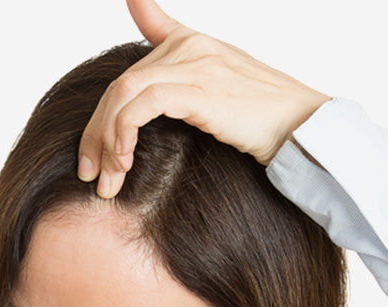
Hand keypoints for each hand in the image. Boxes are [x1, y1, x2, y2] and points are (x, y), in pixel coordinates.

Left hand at [77, 0, 331, 197]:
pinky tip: (123, 162)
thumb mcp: (216, 100)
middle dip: (94, 133)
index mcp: (190, 43)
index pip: (139, 49)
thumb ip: (179, 95)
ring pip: (122, 95)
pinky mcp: (197, 89)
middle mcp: (188, 47)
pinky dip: (123, 134)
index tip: (96, 122)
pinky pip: (141, 106)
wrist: (301, 128)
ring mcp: (193, 65)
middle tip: (89, 173)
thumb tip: (152, 108)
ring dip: (104, 140)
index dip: (113, 75)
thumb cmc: (261, 122)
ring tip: (105, 179)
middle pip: (118, 86)